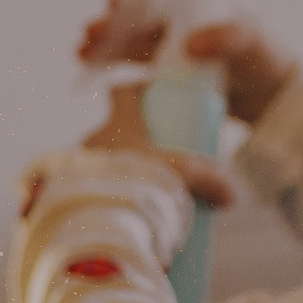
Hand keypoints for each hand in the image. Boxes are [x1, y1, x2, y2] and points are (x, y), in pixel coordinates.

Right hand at [77, 0, 298, 126]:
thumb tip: (191, 44)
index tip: (114, 2)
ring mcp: (174, 47)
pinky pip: (136, 66)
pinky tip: (92, 69)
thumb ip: (227, 39)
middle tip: (89, 33)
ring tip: (80, 51)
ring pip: (132, 41)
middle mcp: (183, 21)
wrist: (274, 99)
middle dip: (113, 25)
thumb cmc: (268, 61)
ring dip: (106, 45)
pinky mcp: (168, 73)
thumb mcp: (252, 44)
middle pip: (140, 19)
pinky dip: (114, 66)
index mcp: (201, 3)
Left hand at [82, 83, 234, 207]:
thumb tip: (230, 197)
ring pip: (103, 157)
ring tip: (142, 186)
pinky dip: (108, 191)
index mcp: (119, 122)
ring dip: (120, 167)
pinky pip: (92, 184)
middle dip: (134, 139)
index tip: (150, 93)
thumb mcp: (185, 174)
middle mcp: (95, 138)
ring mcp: (81, 163)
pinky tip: (124, 206)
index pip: (121, 92)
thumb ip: (210, 180)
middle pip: (114, 128)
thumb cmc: (145, 182)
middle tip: (156, 154)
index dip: (136, 89)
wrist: (104, 213)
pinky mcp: (73, 188)